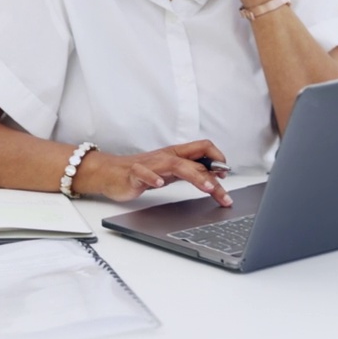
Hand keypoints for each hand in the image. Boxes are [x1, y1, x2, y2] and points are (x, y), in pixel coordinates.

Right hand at [85, 140, 232, 205]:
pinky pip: (144, 173)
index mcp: (177, 154)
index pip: (203, 148)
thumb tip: (214, 176)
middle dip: (213, 175)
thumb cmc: (143, 172)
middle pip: (195, 160)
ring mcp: (151, 164)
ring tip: (207, 187)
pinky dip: (152, 177)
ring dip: (194, 175)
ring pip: (176, 164)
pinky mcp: (135, 173)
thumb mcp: (170, 172)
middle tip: (224, 190)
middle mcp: (166, 157)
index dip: (218, 158)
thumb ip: (190, 171)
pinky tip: (159, 184)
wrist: (111, 172)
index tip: (226, 174)